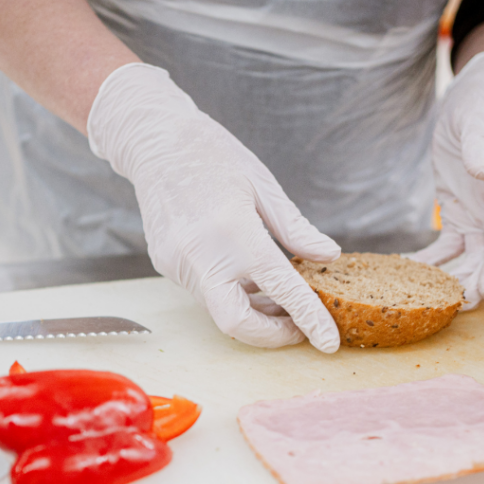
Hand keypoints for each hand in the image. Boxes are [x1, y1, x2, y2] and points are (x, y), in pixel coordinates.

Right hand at [87, 64, 340, 350]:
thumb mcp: (263, 185)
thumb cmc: (211, 154)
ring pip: (221, 310)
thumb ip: (294, 228)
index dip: (309, 319)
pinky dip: (232, 293)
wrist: (154, 140)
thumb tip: (328, 254)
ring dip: (254, 312)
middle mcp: (202, 255)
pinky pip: (205, 292)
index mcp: (234, 231)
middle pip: (238, 324)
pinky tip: (246, 277)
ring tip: (278, 297)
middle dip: (271, 335)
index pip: (281, 289)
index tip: (328, 342)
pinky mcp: (167, 265)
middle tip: (298, 328)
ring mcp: (179, 264)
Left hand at [409, 52, 483, 308]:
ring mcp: (480, 217)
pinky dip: (431, 264)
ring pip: (470, 259)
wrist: (476, 100)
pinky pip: (446, 249)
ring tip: (435, 304)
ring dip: (456, 281)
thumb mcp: (478, 121)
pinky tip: (409, 276)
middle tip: (460, 308)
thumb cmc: (482, 106)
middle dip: (478, 283)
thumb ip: (481, 146)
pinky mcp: (459, 216)